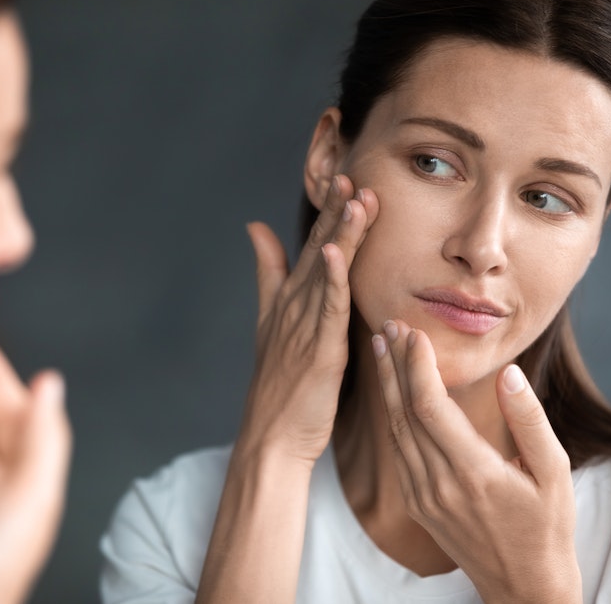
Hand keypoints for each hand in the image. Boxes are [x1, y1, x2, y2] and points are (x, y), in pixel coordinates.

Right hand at [239, 174, 377, 465]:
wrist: (271, 437)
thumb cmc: (278, 386)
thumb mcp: (270, 321)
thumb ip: (267, 273)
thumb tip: (255, 227)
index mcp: (290, 300)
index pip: (313, 247)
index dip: (329, 213)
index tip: (345, 178)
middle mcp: (295, 306)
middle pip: (319, 250)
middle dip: (335, 212)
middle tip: (350, 173)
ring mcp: (305, 326)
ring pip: (327, 271)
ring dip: (340, 234)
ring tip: (354, 198)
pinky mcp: (318, 349)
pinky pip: (328, 308)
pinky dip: (332, 278)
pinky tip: (336, 251)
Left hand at [372, 320, 580, 602]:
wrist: (523, 586)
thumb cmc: (547, 527)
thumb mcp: (554, 473)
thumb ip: (529, 421)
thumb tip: (509, 374)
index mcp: (474, 473)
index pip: (430, 408)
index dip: (417, 366)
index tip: (414, 332)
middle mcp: (440, 485)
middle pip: (404, 413)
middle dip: (395, 365)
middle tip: (390, 326)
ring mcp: (423, 497)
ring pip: (395, 431)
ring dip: (386, 387)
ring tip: (383, 349)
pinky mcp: (417, 504)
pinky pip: (398, 452)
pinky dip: (392, 415)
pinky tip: (391, 392)